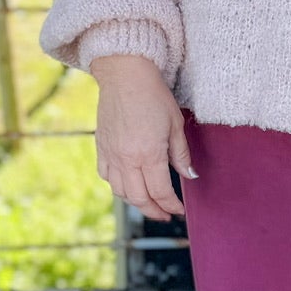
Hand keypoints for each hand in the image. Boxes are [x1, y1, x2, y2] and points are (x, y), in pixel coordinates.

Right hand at [90, 54, 195, 218]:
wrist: (125, 75)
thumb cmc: (154, 95)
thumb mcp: (175, 124)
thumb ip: (181, 154)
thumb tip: (189, 175)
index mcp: (149, 154)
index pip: (160, 192)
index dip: (171, 205)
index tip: (179, 210)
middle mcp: (127, 159)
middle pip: (139, 198)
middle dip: (154, 211)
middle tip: (165, 215)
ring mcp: (111, 154)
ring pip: (120, 192)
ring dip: (135, 202)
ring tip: (148, 203)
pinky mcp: (101, 147)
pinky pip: (106, 176)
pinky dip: (117, 186)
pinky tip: (127, 185)